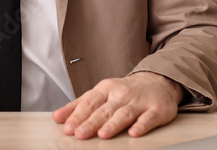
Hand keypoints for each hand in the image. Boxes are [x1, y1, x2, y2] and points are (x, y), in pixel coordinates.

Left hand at [52, 71, 182, 139]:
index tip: (67, 127)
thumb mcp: (102, 93)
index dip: (77, 115)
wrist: (158, 81)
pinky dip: (141, 125)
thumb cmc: (125, 91)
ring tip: (102, 134)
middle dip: (91, 122)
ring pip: (124, 113)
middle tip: (79, 134)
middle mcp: (121, 94)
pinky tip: (133, 133)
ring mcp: (139, 101)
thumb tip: (58, 117)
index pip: (89, 102)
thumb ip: (80, 105)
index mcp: (106, 89)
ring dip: (113, 124)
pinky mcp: (156, 110)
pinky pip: (148, 118)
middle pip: (104, 110)